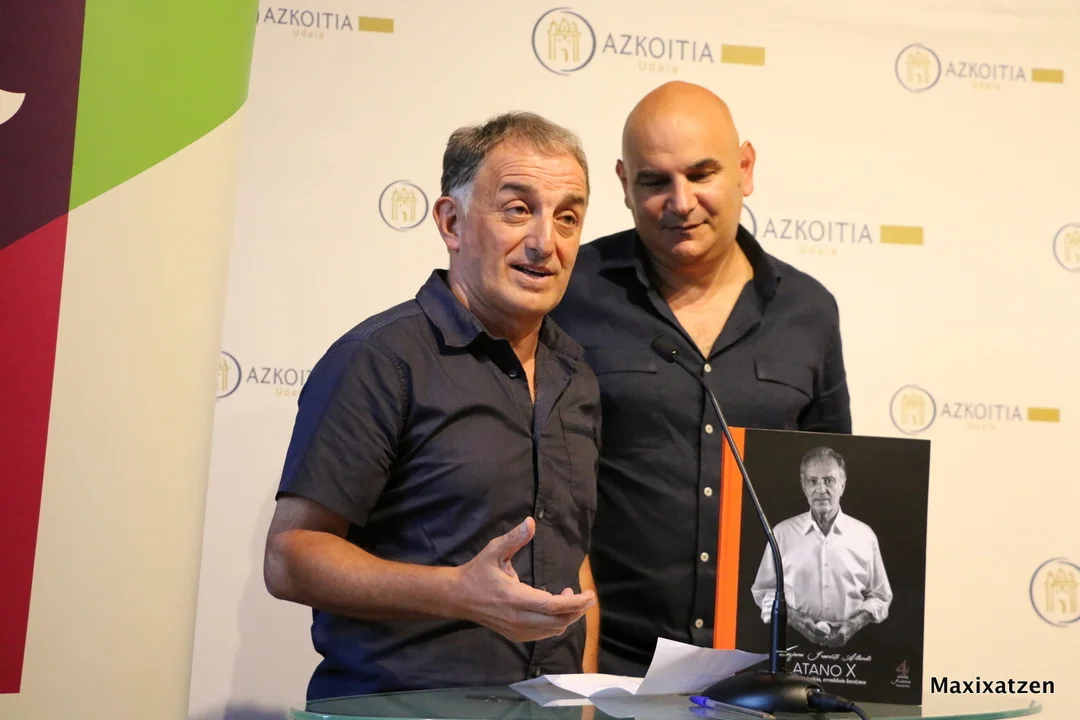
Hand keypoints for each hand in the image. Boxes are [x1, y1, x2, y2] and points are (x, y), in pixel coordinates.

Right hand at [454, 518, 595, 642]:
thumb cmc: (478, 572)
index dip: (575, 603)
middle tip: (587, 597)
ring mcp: (516, 630)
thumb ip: (514, 538)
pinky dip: (555, 624)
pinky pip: (543, 634)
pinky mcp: (515, 635)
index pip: (552, 606)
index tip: (590, 595)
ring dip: (567, 617)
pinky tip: (554, 608)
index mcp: (515, 598)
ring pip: (552, 630)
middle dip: (577, 611)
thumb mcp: (494, 551)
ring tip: (569, 597)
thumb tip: (531, 522)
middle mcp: (518, 618)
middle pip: (557, 622)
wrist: (458, 597)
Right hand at [788, 609, 831, 644]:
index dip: (822, 632)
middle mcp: (805, 628)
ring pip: (812, 639)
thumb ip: (820, 620)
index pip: (816, 629)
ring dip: (819, 641)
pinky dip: (816, 640)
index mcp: (807, 622)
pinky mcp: (803, 635)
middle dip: (821, 639)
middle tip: (827, 638)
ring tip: (825, 640)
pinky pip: (810, 639)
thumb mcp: (811, 616)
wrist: (792, 618)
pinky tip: (820, 640)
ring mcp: (803, 632)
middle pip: (814, 637)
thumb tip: (828, 623)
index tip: (828, 633)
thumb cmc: (802, 615)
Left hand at [821, 612, 869, 646]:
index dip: (826, 640)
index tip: (821, 639)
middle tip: (820, 640)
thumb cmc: (846, 624)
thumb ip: (831, 624)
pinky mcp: (843, 643)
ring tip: (823, 640)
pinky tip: (828, 640)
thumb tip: (824, 623)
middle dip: (825, 642)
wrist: (854, 627)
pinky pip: (835, 645)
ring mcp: (843, 642)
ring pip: (833, 645)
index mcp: (841, 634)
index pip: (832, 639)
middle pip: (832, 643)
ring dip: (828, 643)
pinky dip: (831, 643)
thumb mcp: (838, 623)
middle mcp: (842, 639)